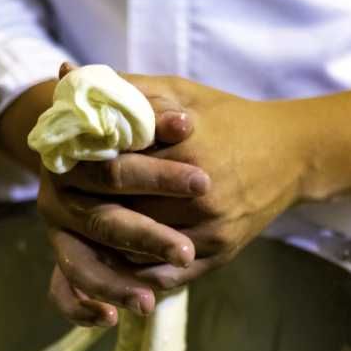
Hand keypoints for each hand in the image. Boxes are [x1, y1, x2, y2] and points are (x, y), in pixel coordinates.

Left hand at [46, 74, 350, 325]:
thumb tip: (67, 74)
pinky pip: (167, 275)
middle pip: (124, 217)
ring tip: (79, 245)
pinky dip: (136, 276)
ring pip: (142, 254)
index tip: (59, 173)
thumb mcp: (179, 91)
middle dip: (91, 217)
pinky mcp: (220, 254)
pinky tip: (115, 265)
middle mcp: (201, 196)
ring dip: (107, 254)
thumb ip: (125, 89)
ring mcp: (211, 230)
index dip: (84, 175)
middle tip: (63, 213)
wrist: (291, 153)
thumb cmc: (227, 116)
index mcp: (187, 150)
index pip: (117, 171)